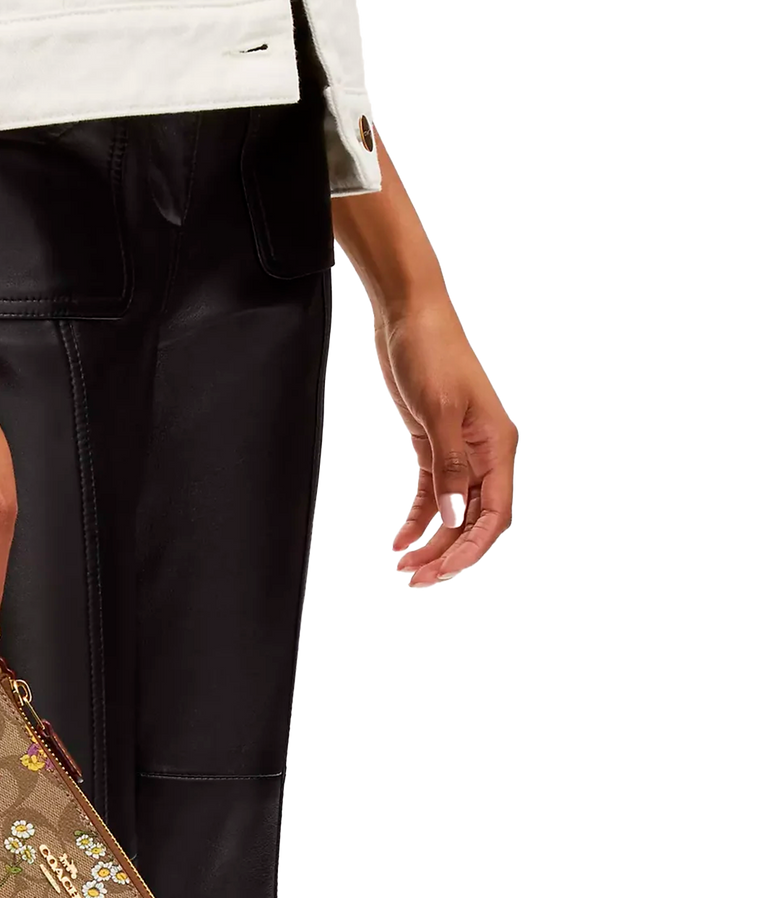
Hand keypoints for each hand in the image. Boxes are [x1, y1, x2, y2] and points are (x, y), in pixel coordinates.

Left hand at [372, 298, 519, 590]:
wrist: (408, 316)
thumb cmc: (431, 351)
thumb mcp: (437, 410)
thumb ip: (448, 467)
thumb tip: (455, 516)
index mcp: (498, 445)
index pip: (496, 514)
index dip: (472, 549)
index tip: (443, 572)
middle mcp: (484, 453)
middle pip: (473, 521)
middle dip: (447, 555)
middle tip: (415, 581)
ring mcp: (459, 451)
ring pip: (451, 512)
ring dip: (430, 543)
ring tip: (403, 568)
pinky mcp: (433, 446)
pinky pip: (429, 494)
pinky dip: (415, 519)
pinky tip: (397, 540)